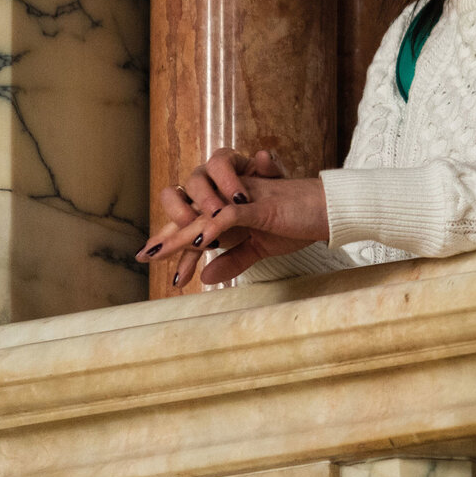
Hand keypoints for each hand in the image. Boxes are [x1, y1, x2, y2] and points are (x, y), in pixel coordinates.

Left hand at [137, 149, 329, 286]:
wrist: (329, 210)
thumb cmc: (298, 223)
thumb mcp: (261, 247)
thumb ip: (234, 260)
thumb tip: (206, 278)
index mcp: (230, 207)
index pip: (197, 222)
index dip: (174, 238)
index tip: (150, 256)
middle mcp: (231, 198)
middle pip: (193, 214)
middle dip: (169, 235)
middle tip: (146, 254)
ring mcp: (245, 199)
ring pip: (205, 212)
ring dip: (183, 234)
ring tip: (161, 251)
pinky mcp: (260, 205)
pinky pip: (231, 214)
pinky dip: (214, 227)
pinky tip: (199, 243)